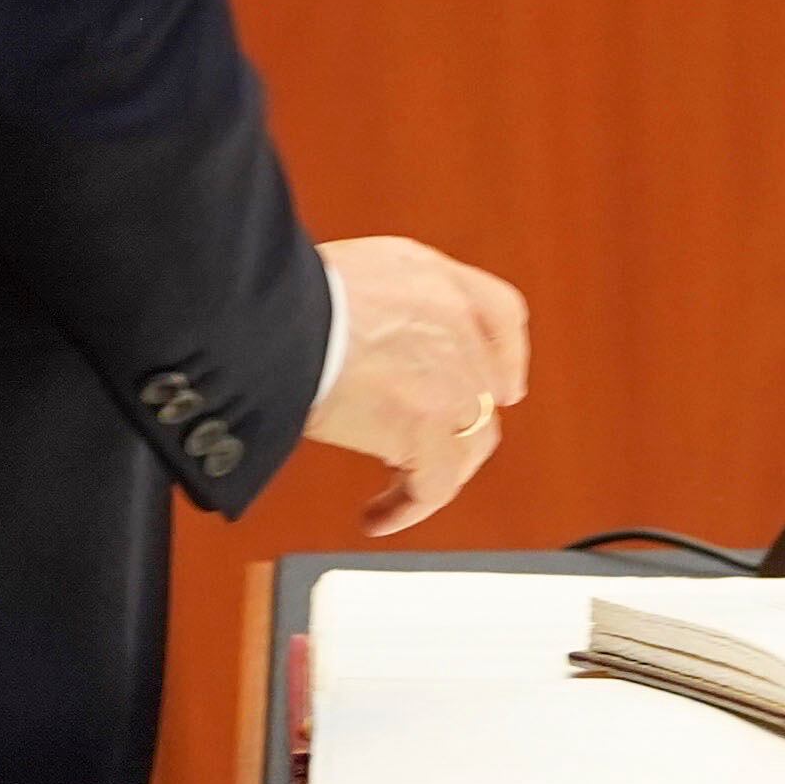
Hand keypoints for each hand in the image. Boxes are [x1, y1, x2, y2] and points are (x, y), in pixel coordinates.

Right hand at [304, 235, 528, 539]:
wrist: (277, 318)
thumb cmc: (291, 292)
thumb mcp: (359, 267)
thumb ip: (391, 295)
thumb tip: (375, 330)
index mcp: (440, 283)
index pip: (502, 316)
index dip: (507, 356)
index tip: (503, 385)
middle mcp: (458, 329)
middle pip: (484, 389)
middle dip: (461, 421)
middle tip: (427, 445)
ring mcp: (449, 382)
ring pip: (471, 442)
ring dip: (441, 470)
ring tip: (403, 490)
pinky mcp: (424, 429)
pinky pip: (435, 486)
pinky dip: (408, 508)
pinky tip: (378, 516)